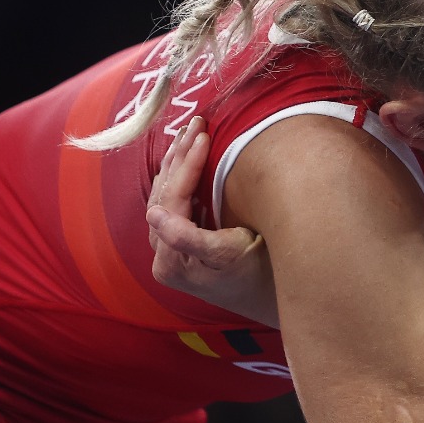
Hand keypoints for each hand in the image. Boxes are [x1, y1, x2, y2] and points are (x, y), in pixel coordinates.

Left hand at [146, 117, 278, 323]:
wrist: (270, 299)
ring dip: (177, 162)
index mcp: (172, 260)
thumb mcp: (229, 256)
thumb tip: (153, 216)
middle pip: (165, 195)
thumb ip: (189, 238)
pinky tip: (187, 157)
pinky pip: (172, 204)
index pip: (174, 200)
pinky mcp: (177, 247)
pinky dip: (179, 178)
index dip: (188, 164)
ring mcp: (167, 252)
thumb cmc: (260, 275)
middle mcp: (162, 257)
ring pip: (165, 196)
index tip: (204, 134)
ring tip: (191, 132)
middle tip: (197, 122)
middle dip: (180, 156)